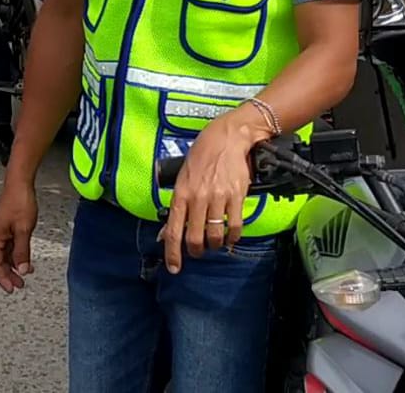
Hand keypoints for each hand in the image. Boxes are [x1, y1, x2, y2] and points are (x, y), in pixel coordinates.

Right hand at [0, 180, 37, 292]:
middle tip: (20, 285)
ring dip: (14, 265)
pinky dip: (16, 255)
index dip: (3, 279)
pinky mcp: (7, 227)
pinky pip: (10, 246)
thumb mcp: (24, 229)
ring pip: (5, 255)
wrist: (19, 183)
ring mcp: (0, 232)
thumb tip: (22, 270)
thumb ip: (22, 251)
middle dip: (9, 275)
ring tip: (25, 274)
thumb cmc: (19, 201)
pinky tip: (25, 259)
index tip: (11, 289)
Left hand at [161, 112, 262, 273]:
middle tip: (198, 251)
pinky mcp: (236, 196)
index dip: (173, 252)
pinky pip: (234, 226)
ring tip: (214, 242)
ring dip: (214, 245)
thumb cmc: (202, 155)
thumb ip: (178, 204)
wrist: (227, 137)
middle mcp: (198, 197)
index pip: (173, 230)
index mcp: (181, 193)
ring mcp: (218, 198)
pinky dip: (233, 237)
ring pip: (215, 236)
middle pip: (195, 238)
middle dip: (196, 251)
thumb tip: (167, 232)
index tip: (174, 267)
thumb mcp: (183, 177)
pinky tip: (231, 236)